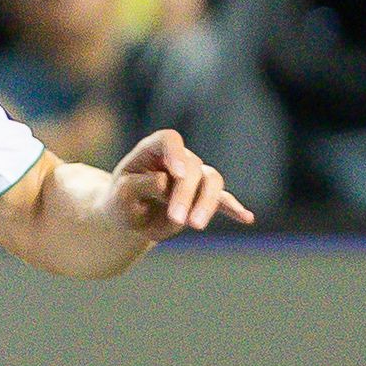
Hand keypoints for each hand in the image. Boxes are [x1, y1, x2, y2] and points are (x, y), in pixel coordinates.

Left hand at [108, 130, 254, 238]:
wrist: (129, 216)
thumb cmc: (122, 201)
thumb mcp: (120, 195)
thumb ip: (139, 186)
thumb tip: (165, 182)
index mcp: (154, 150)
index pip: (170, 140)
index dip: (176, 153)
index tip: (176, 174)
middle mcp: (179, 159)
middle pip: (192, 167)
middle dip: (186, 194)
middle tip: (177, 220)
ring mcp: (195, 177)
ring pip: (212, 181)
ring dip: (207, 203)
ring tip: (196, 225)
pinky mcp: (204, 197)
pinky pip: (223, 199)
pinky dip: (233, 208)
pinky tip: (246, 218)